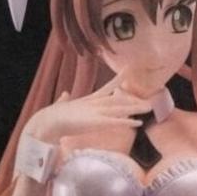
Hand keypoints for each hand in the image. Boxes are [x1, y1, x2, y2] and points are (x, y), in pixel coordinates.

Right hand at [26, 74, 146, 144]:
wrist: (47, 122)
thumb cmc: (50, 117)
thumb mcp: (60, 106)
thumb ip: (64, 100)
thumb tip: (64, 94)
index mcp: (86, 101)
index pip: (106, 89)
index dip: (117, 82)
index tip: (127, 73)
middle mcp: (93, 104)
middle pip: (117, 101)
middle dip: (132, 100)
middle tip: (149, 99)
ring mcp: (95, 112)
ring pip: (119, 109)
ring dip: (134, 109)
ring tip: (149, 108)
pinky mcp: (95, 122)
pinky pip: (115, 122)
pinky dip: (127, 122)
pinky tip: (138, 123)